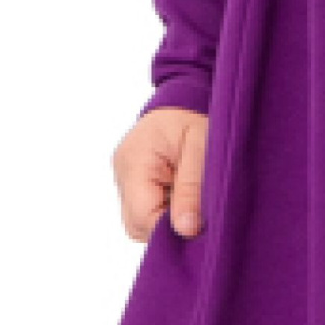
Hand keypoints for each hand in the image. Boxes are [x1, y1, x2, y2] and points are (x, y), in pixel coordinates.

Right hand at [113, 107, 209, 241]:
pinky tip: (182, 194)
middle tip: (198, 211)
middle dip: (168, 226)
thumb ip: (192, 189)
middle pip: (137, 224)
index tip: (199, 227)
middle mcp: (121, 171)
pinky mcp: (131, 178)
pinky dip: (164, 208)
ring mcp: (123, 175)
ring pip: (140, 220)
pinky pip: (144, 207)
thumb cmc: (196, 114)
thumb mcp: (203, 148)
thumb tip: (185, 230)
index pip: (143, 217)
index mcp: (135, 160)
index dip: (171, 230)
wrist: (188, 94)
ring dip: (166, 217)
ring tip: (190, 197)